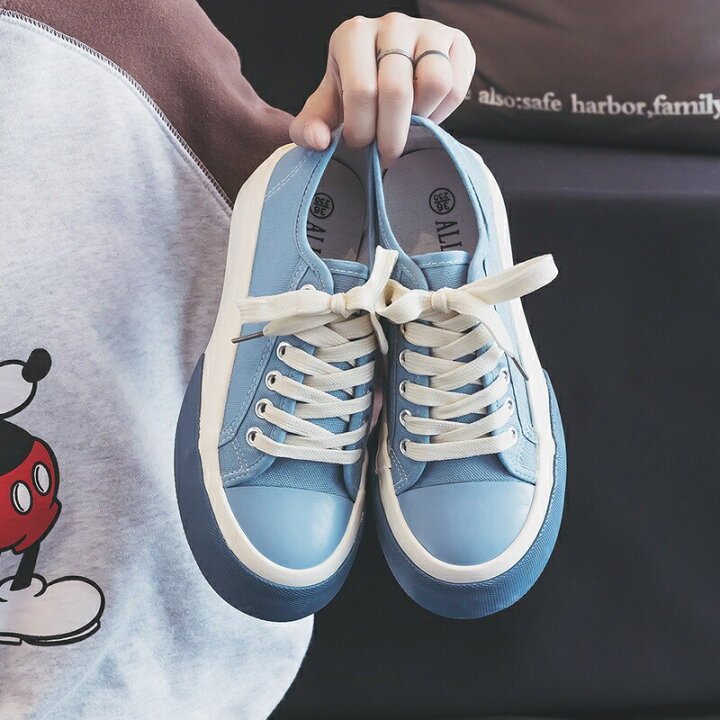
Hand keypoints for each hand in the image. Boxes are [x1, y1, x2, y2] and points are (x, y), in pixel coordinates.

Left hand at [289, 13, 474, 166]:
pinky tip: (427, 114)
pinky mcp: (457, 42)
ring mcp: (428, 29)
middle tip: (387, 153)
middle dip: (391, 135)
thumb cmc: (354, 93)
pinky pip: (458, 85)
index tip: (361, 145)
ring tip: (407, 126)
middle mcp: (391, 24)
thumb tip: (318, 142)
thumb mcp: (328, 109)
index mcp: (353, 35)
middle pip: (398, 91)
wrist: (388, 72)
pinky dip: (444, 111)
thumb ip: (310, 127)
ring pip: (435, 83)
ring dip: (421, 119)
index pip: (362, 90)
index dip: (362, 129)